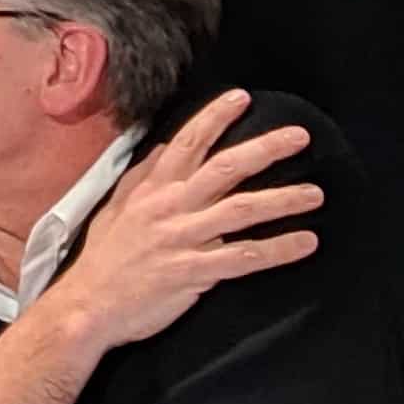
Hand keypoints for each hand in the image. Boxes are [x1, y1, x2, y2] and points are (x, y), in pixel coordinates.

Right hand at [40, 90, 323, 356]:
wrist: (87, 305)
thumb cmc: (104, 258)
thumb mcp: (115, 209)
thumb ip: (142, 176)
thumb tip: (167, 147)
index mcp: (151, 190)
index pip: (187, 144)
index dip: (214, 118)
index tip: (242, 98)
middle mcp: (169, 208)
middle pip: (224, 169)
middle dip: (264, 150)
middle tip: (299, 137)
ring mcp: (182, 239)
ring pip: (240, 211)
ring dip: (282, 200)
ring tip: (315, 193)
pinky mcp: (193, 272)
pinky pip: (243, 257)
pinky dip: (277, 250)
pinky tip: (306, 242)